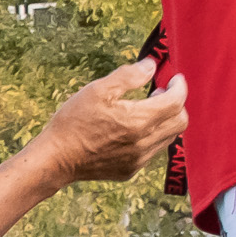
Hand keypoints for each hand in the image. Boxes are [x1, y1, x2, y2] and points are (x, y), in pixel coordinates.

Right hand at [33, 58, 188, 185]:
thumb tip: (151, 66)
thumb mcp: (97, 90)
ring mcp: (138, 159)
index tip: (175, 78)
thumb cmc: (73, 122)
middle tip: (161, 92)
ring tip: (146, 110)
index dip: (180, 87)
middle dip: (177, 104)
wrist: (55, 159)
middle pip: (180, 122)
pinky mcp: (130, 170)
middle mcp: (144, 142)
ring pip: (168, 137)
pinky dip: (151, 137)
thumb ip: (128, 76)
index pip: (176, 102)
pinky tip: (132, 130)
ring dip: (164, 121)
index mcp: (139, 120)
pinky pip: (152, 151)